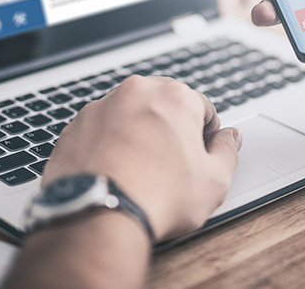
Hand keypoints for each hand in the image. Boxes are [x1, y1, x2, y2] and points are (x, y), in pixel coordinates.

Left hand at [42, 76, 242, 240]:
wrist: (97, 214)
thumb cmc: (158, 196)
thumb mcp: (214, 180)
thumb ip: (228, 151)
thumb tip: (230, 138)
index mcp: (175, 96)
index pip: (202, 108)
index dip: (205, 136)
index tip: (199, 157)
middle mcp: (136, 92)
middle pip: (163, 107)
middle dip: (169, 131)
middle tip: (170, 167)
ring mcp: (101, 107)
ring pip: (129, 116)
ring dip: (137, 136)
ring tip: (139, 172)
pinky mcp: (74, 126)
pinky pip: (100, 131)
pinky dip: (108, 146)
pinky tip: (114, 173)